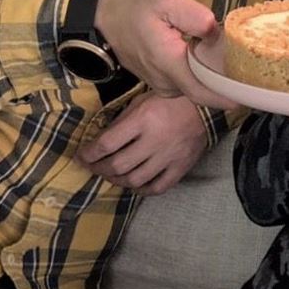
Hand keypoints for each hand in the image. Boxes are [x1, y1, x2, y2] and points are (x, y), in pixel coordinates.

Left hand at [76, 93, 207, 194]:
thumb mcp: (143, 101)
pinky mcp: (180, 168)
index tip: (81, 155)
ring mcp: (168, 157)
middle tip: (92, 166)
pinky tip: (135, 183)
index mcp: (143, 119)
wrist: (207, 107)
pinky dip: (142, 189)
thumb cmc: (171, 99)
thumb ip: (123, 120)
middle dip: (99, 168)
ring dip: (117, 180)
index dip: (89, 153)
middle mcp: (154, 141)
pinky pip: (157, 187)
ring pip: (134, 180)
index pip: (107, 143)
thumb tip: (101, 140)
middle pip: (118, 165)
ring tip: (111, 174)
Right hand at [94, 0, 236, 109]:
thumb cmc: (135, 6)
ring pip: (195, 85)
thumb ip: (195, 15)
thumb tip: (217, 32)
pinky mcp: (160, 80)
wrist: (104, 18)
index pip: (202, 91)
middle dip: (224, 81)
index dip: (227, 95)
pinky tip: (209, 57)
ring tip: (231, 57)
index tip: (250, 94)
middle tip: (248, 66)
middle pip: (203, 89)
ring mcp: (161, 83)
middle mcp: (165, 81)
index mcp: (168, 62)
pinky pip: (186, 81)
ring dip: (211, 75)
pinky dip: (199, 72)